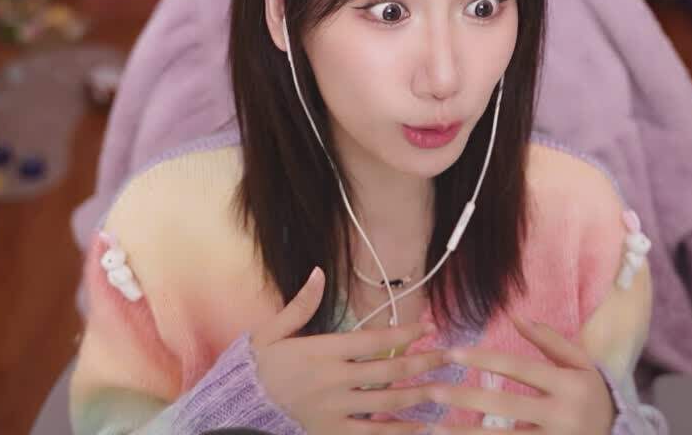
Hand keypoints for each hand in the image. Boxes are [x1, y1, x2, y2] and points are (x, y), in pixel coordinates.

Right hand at [250, 267, 443, 432]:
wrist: (241, 406)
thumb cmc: (260, 366)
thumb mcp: (273, 331)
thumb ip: (300, 304)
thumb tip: (319, 273)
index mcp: (323, 351)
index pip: (374, 339)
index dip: (405, 331)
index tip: (427, 327)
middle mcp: (334, 379)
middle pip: (390, 369)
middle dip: (424, 360)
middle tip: (450, 355)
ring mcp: (336, 408)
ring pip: (388, 401)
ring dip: (420, 393)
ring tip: (445, 388)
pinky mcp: (333, 431)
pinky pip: (373, 433)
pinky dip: (399, 430)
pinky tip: (421, 427)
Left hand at [427, 317, 613, 433]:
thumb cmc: (592, 395)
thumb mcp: (581, 364)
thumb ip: (549, 340)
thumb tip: (515, 316)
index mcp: (569, 384)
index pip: (518, 367)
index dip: (483, 358)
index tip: (451, 352)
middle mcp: (563, 415)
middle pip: (505, 404)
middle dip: (465, 397)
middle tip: (431, 390)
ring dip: (465, 434)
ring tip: (433, 428)